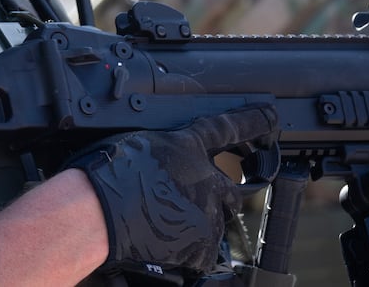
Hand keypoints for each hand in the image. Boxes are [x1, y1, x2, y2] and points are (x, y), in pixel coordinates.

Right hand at [68, 105, 278, 275]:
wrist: (98, 211)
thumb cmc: (107, 173)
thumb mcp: (135, 143)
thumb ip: (160, 149)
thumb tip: (163, 157)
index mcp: (186, 147)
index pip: (227, 128)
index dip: (253, 122)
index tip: (270, 115)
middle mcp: (204, 178)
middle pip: (231, 190)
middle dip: (220, 196)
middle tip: (191, 199)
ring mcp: (206, 212)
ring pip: (215, 223)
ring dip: (198, 224)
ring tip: (164, 225)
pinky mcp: (200, 244)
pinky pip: (205, 253)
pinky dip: (191, 253)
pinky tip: (167, 245)